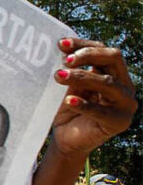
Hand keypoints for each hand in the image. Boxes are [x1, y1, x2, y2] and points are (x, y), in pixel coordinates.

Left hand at [52, 39, 136, 156]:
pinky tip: (69, 101)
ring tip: (59, 77)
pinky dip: (84, 105)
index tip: (61, 44)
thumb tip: (58, 49)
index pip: (102, 50)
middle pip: (113, 58)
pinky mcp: (119, 122)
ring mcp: (125, 103)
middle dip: (88, 55)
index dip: (83, 44)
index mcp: (112, 72)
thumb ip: (69, 70)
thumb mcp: (68, 86)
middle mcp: (123, 84)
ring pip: (108, 82)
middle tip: (65, 61)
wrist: (67, 140)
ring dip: (82, 77)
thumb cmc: (67, 109)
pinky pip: (102, 111)